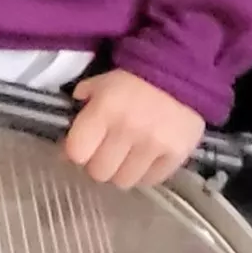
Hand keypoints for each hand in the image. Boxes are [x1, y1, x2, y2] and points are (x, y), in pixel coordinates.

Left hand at [63, 70, 207, 188]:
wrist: (183, 71)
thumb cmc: (136, 78)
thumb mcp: (102, 83)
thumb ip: (83, 107)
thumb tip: (68, 142)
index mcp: (105, 110)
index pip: (77, 153)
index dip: (77, 152)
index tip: (82, 148)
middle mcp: (128, 131)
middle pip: (99, 172)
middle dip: (98, 163)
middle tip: (105, 152)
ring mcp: (154, 146)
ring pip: (123, 181)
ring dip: (121, 171)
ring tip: (126, 158)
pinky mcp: (176, 156)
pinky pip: (150, 181)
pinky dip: (144, 173)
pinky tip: (145, 159)